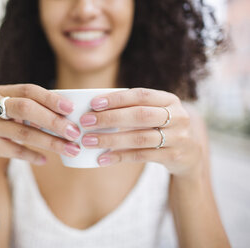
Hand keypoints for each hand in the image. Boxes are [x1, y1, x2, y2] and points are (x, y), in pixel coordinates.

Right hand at [0, 83, 81, 172]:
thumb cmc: (3, 124)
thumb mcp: (13, 111)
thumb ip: (34, 109)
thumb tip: (70, 115)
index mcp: (1, 91)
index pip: (29, 90)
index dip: (51, 98)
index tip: (71, 108)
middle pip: (26, 109)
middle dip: (53, 121)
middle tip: (74, 132)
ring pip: (23, 133)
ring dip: (50, 142)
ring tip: (69, 149)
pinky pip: (15, 151)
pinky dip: (32, 156)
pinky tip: (45, 160)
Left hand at [79, 88, 202, 178]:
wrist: (190, 155)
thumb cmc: (162, 128)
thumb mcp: (155, 113)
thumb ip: (133, 109)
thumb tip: (94, 110)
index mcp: (169, 100)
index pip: (140, 95)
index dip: (116, 98)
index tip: (93, 103)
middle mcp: (178, 116)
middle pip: (139, 115)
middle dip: (109, 118)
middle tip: (86, 122)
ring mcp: (178, 138)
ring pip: (139, 138)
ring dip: (110, 140)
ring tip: (89, 141)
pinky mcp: (174, 157)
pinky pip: (141, 156)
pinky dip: (119, 157)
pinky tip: (102, 158)